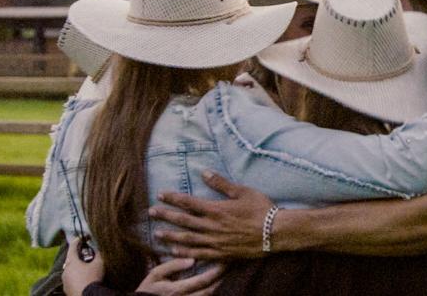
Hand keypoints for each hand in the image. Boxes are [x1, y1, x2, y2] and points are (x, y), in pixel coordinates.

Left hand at [62, 237, 103, 295]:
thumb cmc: (93, 278)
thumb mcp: (99, 263)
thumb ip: (99, 254)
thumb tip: (100, 247)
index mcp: (71, 262)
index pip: (73, 247)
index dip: (78, 241)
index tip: (82, 237)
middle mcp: (65, 271)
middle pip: (71, 259)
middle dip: (78, 255)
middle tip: (86, 253)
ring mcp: (65, 281)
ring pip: (70, 270)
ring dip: (77, 267)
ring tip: (86, 267)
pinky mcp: (67, 290)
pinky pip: (71, 280)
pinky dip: (77, 277)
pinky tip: (84, 278)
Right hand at [136, 258, 223, 295]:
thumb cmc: (148, 289)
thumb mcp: (155, 275)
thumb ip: (172, 266)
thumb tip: (191, 259)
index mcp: (177, 290)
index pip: (203, 281)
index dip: (217, 271)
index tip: (226, 260)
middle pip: (210, 290)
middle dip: (223, 278)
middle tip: (232, 265)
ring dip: (220, 285)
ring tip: (229, 273)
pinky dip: (213, 292)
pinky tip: (219, 283)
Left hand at [150, 170, 279, 258]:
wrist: (275, 232)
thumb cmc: (261, 209)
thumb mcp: (243, 191)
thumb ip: (222, 183)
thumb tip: (204, 172)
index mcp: (216, 209)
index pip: (189, 202)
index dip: (173, 198)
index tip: (160, 194)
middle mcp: (212, 226)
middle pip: (183, 221)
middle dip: (166, 215)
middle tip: (152, 212)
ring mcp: (215, 242)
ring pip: (187, 239)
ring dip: (170, 235)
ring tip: (157, 233)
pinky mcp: (221, 253)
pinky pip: (198, 254)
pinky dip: (184, 252)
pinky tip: (174, 250)